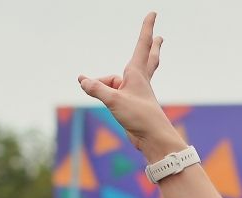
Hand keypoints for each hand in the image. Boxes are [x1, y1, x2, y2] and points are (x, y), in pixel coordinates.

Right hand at [78, 14, 184, 159]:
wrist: (154, 140)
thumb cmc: (140, 118)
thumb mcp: (113, 101)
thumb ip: (96, 88)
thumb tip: (82, 80)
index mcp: (138, 74)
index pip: (143, 44)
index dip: (147, 28)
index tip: (154, 13)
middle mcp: (138, 80)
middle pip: (146, 58)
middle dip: (151, 47)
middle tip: (160, 38)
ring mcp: (136, 92)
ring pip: (115, 81)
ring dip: (103, 86)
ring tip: (104, 98)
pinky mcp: (132, 104)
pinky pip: (112, 94)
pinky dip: (103, 94)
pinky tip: (100, 99)